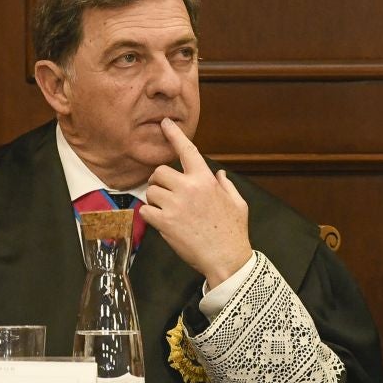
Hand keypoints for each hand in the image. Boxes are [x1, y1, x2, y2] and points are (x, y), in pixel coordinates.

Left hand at [140, 118, 252, 286]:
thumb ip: (226, 186)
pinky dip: (149, 215)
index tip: (164, 123)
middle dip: (159, 182)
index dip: (174, 134)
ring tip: (167, 211)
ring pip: (151, 192)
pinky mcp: (164, 222)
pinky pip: (145, 210)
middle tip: (166, 193)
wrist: (227, 259)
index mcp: (205, 180)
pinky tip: (161, 222)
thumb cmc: (233, 232)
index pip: (187, 150)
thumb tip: (219, 174)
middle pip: (159, 172)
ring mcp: (175, 205)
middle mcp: (188, 188)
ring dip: (155, 200)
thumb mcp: (238, 203)